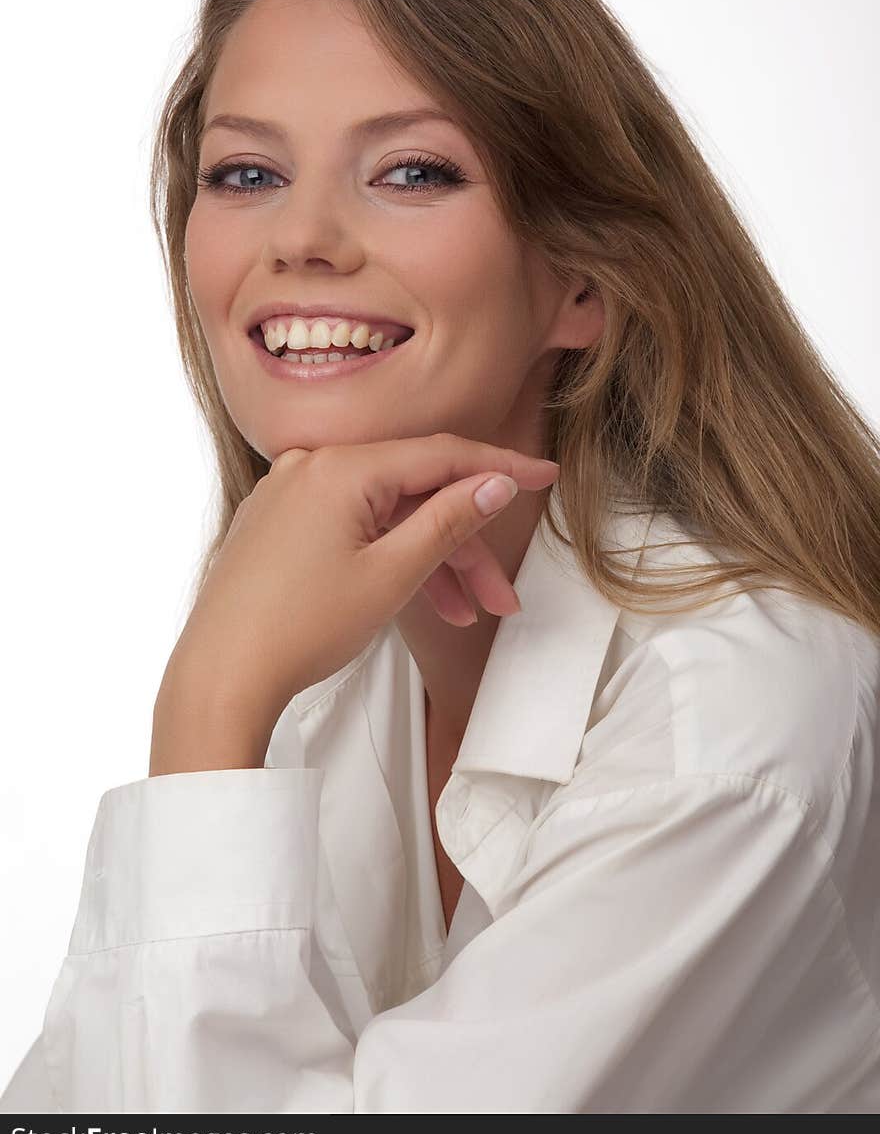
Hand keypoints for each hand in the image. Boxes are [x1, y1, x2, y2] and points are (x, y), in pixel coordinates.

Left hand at [150, 434, 559, 773]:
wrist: (219, 678)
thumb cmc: (295, 630)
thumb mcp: (392, 575)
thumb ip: (450, 520)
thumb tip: (494, 482)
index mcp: (338, 468)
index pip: (440, 455)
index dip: (500, 466)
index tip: (544, 474)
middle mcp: (309, 467)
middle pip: (412, 493)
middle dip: (464, 544)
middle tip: (501, 594)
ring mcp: (288, 495)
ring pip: (382, 515)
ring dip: (428, 560)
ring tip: (463, 613)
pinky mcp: (276, 525)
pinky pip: (348, 527)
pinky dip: (386, 557)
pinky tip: (414, 597)